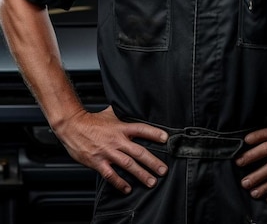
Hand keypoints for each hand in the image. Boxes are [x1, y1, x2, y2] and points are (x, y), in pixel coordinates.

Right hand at [54, 105, 168, 193]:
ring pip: (127, 165)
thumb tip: (132, 106)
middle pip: (138, 151)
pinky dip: (120, 182)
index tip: (165, 138)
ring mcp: (107, 152)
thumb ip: (122, 113)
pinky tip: (127, 188)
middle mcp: (116, 140)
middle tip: (163, 170)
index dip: (154, 133)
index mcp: (121, 127)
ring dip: (140, 174)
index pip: (141, 129)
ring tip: (151, 182)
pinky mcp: (98, 162)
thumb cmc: (91, 121)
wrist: (72, 127)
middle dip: (152, 161)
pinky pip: (111, 175)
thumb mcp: (110, 113)